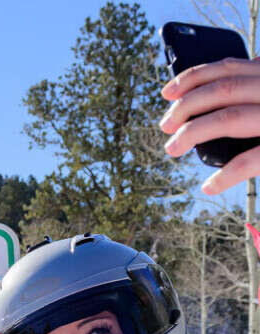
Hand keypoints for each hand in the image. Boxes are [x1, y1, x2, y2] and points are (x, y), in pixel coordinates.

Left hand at [161, 57, 259, 192]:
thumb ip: (255, 89)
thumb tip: (210, 98)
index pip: (229, 67)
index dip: (192, 78)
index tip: (167, 92)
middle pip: (222, 91)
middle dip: (186, 107)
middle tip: (164, 126)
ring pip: (228, 118)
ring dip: (193, 133)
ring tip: (172, 148)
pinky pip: (252, 159)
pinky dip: (226, 174)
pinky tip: (209, 185)